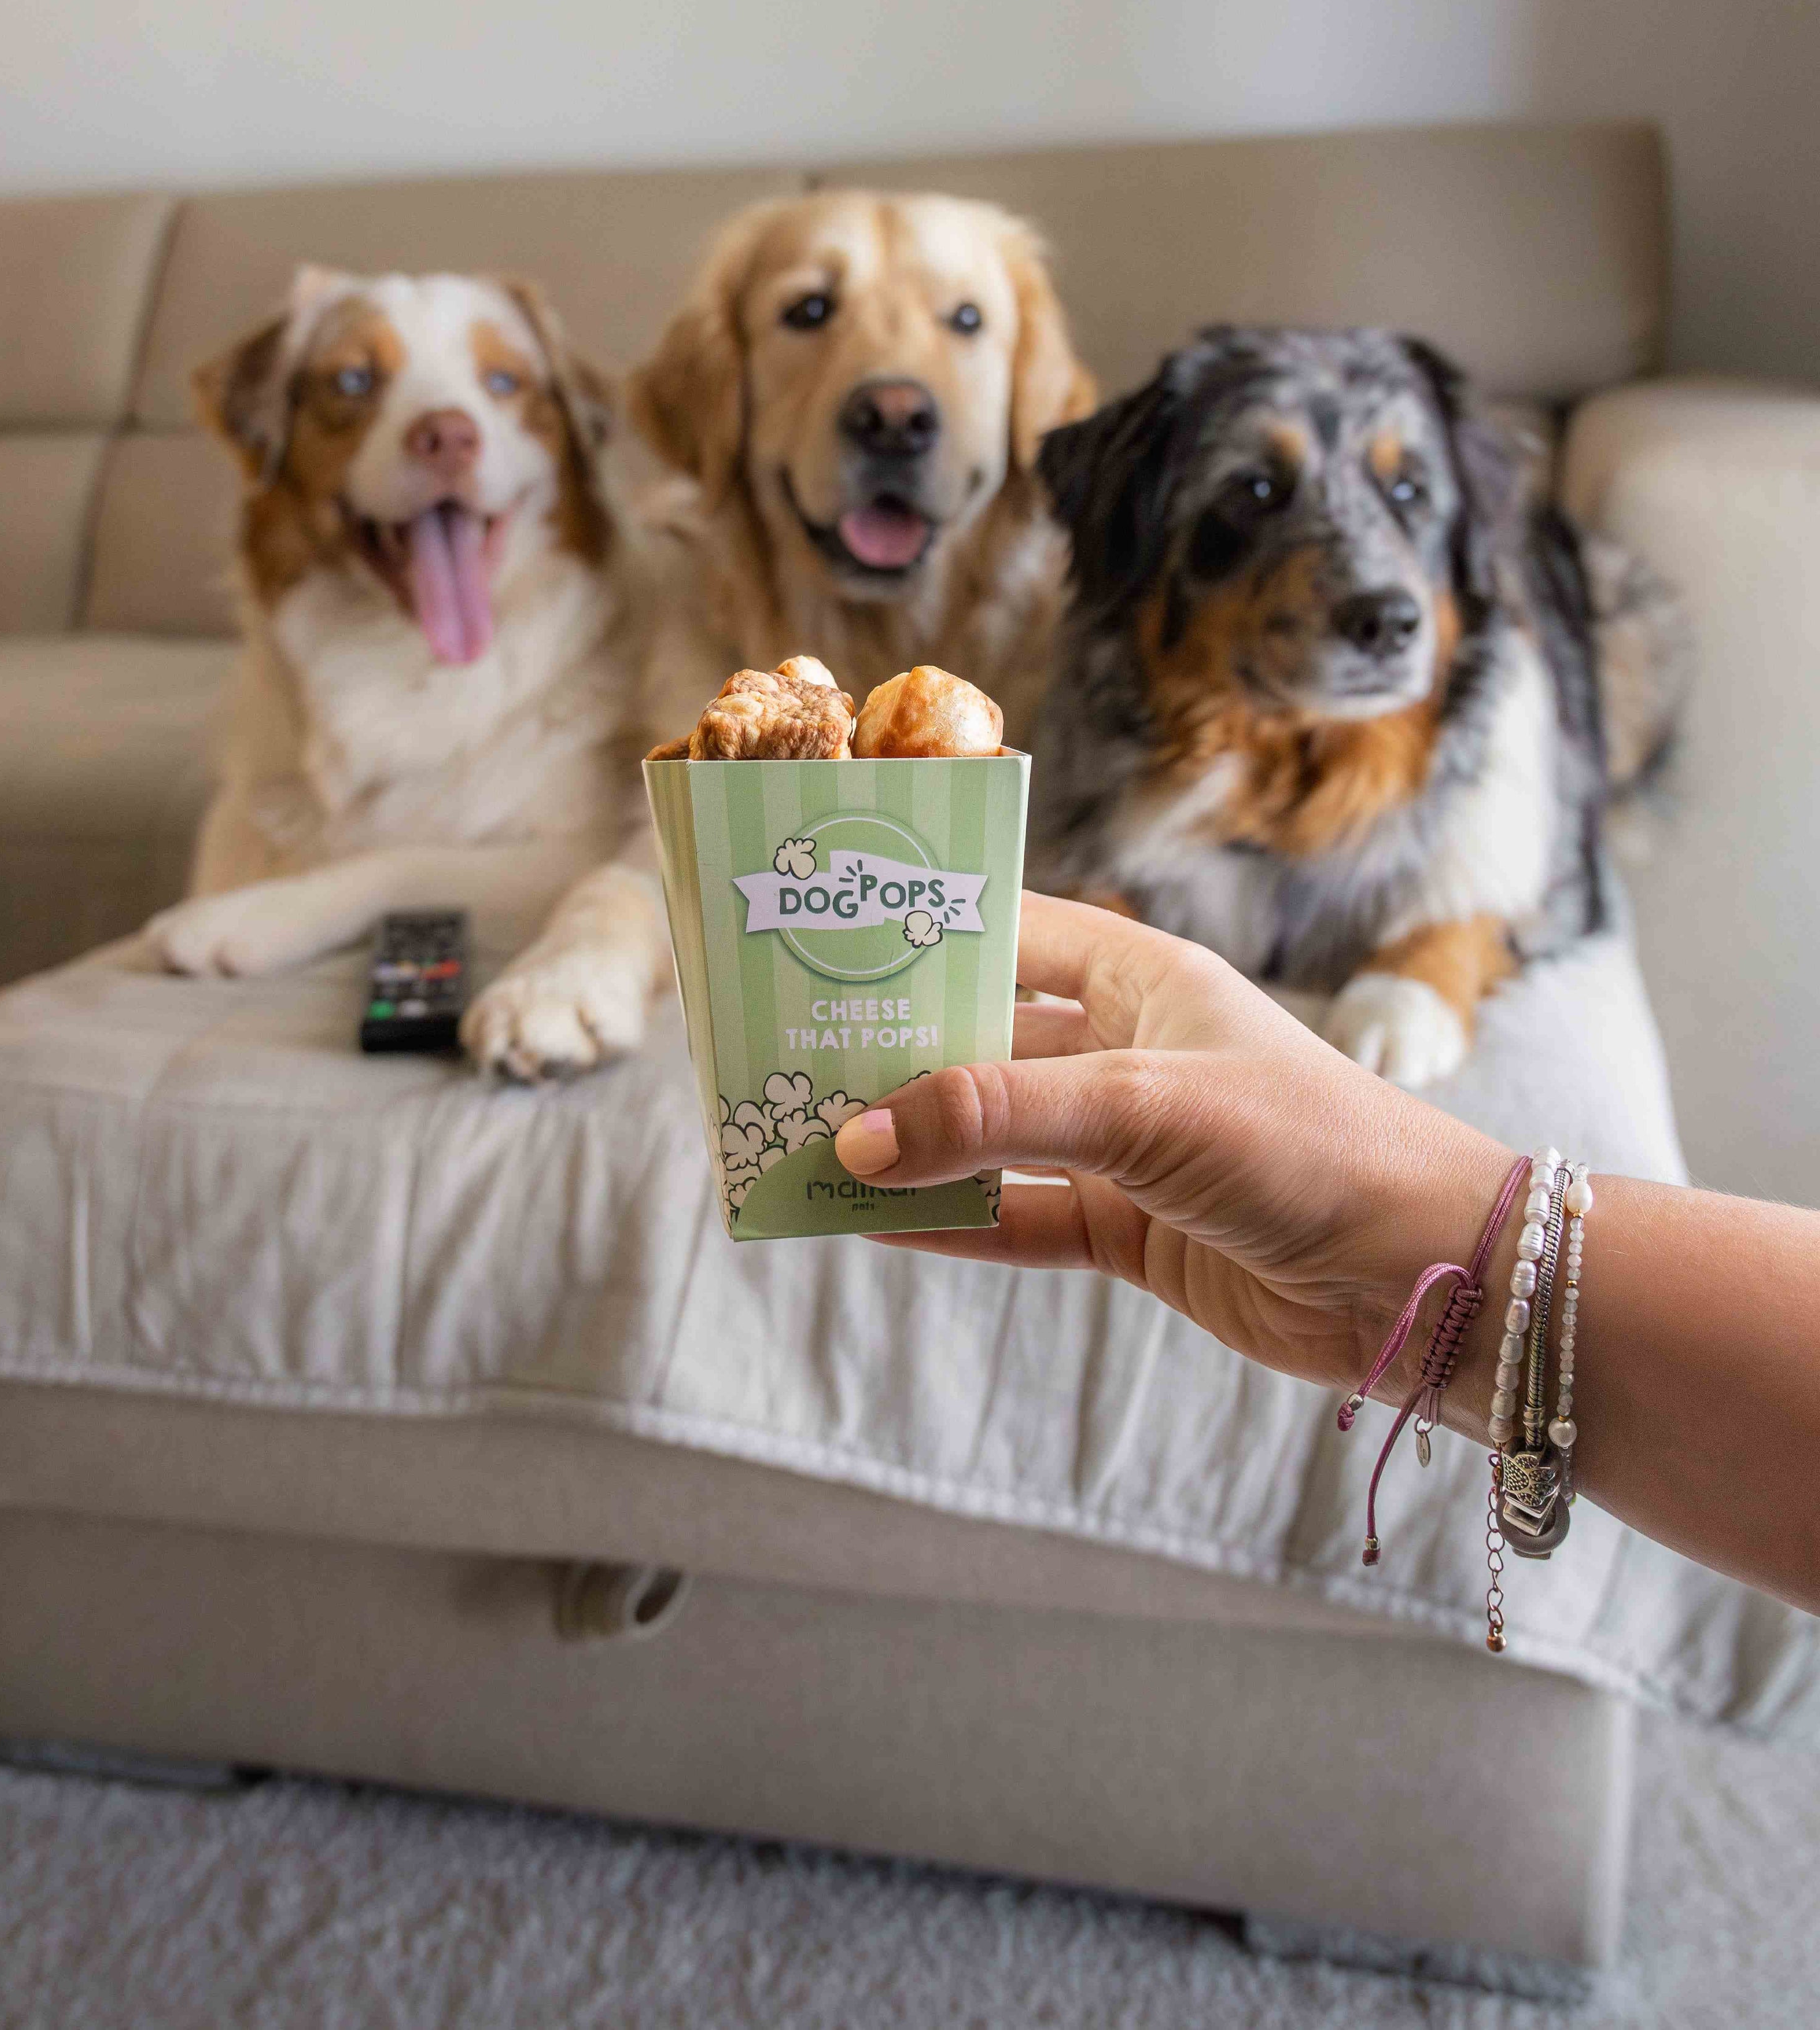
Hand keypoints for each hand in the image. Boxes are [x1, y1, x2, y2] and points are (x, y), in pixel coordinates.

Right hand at [834, 893, 1516, 1422]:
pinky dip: (945, 1222)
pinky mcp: (1127, 1227)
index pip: (1000, 931)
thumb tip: (857, 1134)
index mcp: (1138, 977)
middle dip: (885, 1053)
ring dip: (904, 1146)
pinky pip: (1012, 1217)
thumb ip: (999, 1115)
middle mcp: (1123, 1048)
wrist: (1428, 1276)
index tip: (810, 940)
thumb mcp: (1145, 1109)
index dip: (908, 935)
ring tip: (800, 1145)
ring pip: (985, 1136)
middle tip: (778, 1059)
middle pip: (977, 1038)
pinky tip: (866, 1222)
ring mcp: (1122, 1143)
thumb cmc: (1311, 1146)